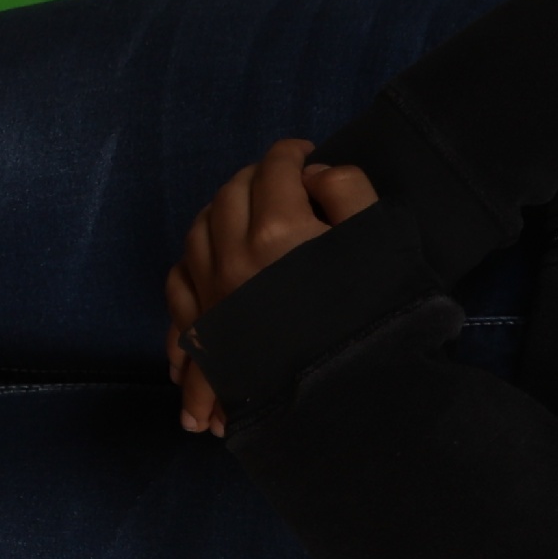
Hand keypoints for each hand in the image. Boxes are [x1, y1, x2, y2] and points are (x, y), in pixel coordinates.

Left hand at [165, 139, 381, 435]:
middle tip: (280, 184)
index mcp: (278, 229)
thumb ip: (348, 193)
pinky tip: (207, 267)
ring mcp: (212, 295)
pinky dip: (190, 265)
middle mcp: (233, 256)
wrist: (348, 405)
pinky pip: (178, 284)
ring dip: (219, 215)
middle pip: (230, 193)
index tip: (306, 155)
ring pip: (197, 232)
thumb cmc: (374, 323)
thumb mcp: (379, 244)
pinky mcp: (203, 331)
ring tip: (243, 218)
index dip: (293, 153)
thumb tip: (314, 174)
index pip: (276, 167)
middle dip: (255, 179)